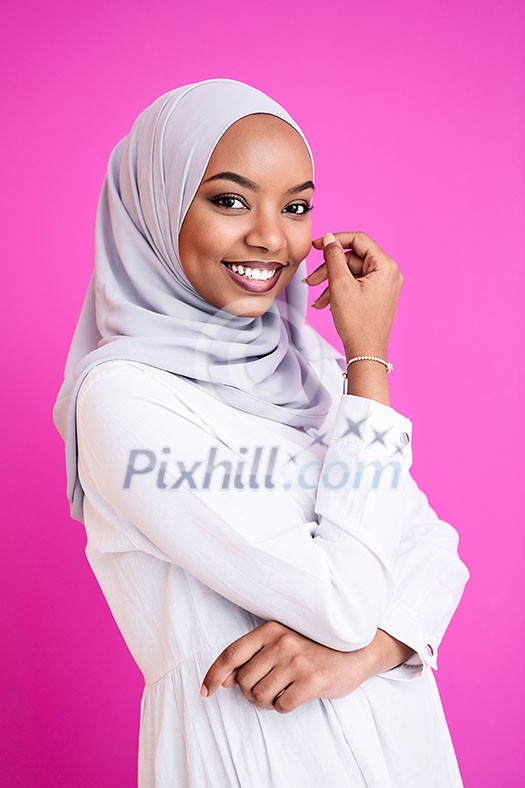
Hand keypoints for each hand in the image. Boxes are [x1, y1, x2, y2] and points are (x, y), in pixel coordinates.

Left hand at [199, 621, 370, 713]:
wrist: (356, 651)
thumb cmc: (314, 647)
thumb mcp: (283, 641)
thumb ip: (254, 655)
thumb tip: (225, 679)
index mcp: (271, 629)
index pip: (231, 654)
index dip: (213, 675)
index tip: (205, 691)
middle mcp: (282, 642)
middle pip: (243, 681)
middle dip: (248, 692)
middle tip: (265, 689)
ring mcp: (297, 661)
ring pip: (259, 696)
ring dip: (265, 701)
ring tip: (281, 692)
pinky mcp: (312, 680)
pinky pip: (281, 706)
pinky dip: (283, 706)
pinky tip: (295, 695)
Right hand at [304, 231, 404, 357]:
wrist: (365, 352)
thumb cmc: (357, 323)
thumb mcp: (340, 285)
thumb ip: (333, 257)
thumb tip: (329, 238)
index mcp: (385, 266)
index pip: (358, 240)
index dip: (335, 240)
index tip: (316, 245)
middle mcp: (389, 273)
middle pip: (353, 259)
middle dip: (329, 269)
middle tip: (311, 279)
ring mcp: (384, 286)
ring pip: (351, 273)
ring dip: (331, 282)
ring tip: (317, 298)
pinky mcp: (377, 296)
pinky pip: (356, 285)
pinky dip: (339, 291)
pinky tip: (325, 303)